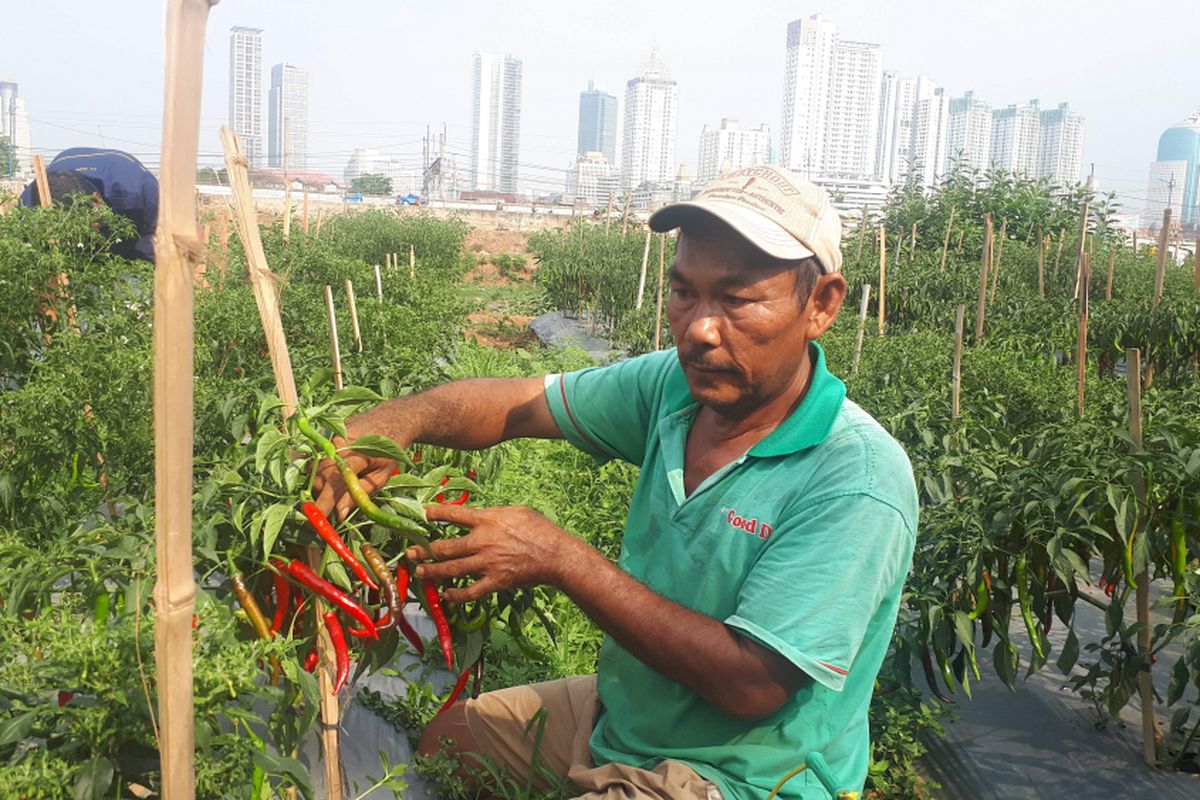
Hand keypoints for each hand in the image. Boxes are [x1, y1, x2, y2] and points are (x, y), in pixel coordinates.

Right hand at [312, 412, 406, 520]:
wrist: (392, 419)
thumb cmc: (391, 450)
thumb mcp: (382, 476)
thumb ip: (360, 494)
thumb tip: (339, 514)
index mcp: (356, 455)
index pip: (334, 482)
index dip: (324, 503)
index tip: (318, 521)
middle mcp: (338, 444)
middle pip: (319, 477)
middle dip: (320, 498)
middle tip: (328, 512)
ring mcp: (330, 438)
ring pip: (314, 468)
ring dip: (319, 486)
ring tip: (331, 496)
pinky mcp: (326, 437)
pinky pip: (316, 459)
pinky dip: (318, 473)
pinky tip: (328, 480)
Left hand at [406, 504, 584, 602]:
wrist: (556, 555)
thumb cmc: (540, 529)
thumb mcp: (516, 511)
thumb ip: (494, 512)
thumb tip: (481, 513)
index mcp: (487, 519)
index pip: (453, 514)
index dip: (434, 513)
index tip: (422, 514)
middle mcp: (482, 541)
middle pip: (444, 546)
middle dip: (423, 550)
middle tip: (410, 553)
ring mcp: (487, 563)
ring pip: (451, 569)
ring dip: (432, 572)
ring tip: (419, 573)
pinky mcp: (495, 582)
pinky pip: (470, 592)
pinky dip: (455, 595)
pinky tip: (446, 594)